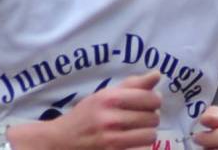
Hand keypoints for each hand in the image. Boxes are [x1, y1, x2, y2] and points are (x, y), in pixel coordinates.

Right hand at [45, 71, 161, 148]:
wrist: (59, 141)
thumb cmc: (85, 115)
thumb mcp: (104, 95)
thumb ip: (133, 85)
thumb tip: (158, 74)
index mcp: (110, 99)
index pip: (152, 99)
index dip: (154, 101)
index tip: (148, 103)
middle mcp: (111, 120)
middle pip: (153, 118)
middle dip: (150, 118)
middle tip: (139, 118)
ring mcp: (111, 142)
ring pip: (150, 136)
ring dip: (146, 134)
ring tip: (136, 131)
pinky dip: (139, 147)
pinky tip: (131, 143)